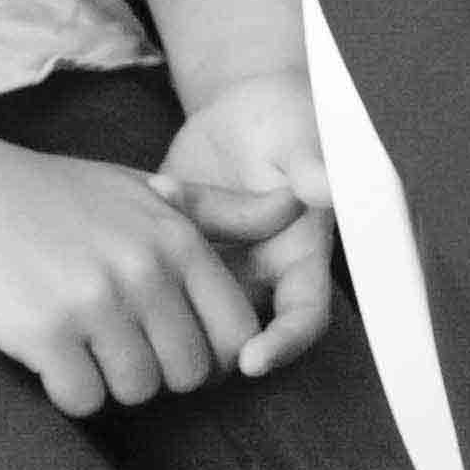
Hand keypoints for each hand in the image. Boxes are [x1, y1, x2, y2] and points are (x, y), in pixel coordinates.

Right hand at [0, 129, 268, 416]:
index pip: (237, 332)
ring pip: (139, 390)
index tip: (176, 348)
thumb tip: (297, 206)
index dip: (213, 356)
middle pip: (190, 372)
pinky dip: (68, 392)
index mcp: (177, 239)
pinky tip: (49, 360)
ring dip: (112, 383)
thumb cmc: (51, 194)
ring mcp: (95, 303)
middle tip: (119, 349)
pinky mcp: (42, 333)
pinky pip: (83, 399)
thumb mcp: (143, 190)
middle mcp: (146, 270)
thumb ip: (222, 212)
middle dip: (161, 374)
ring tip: (81, 347)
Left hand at [159, 76, 338, 374]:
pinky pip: (162, 276)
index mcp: (303, 253)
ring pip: (194, 312)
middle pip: (243, 332)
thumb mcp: (298, 136)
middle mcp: (265, 272)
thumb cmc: (286, 119)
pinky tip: (139, 210)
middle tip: (169, 342)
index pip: (305, 315)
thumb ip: (311, 164)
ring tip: (145, 259)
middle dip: (208, 351)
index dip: (284, 343)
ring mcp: (221, 268)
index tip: (252, 360)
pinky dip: (144, 259)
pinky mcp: (182, 257)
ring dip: (168, 302)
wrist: (244, 109)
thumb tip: (329, 187)